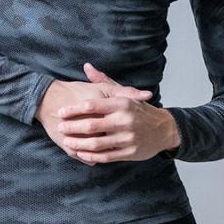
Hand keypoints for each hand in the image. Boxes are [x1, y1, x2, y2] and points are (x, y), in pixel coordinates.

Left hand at [56, 63, 173, 162]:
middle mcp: (125, 120)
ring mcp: (127, 138)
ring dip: (78, 143)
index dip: (74, 109)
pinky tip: (80, 152)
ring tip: (66, 141)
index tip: (61, 111)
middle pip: (91, 125)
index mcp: (122, 103)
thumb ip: (103, 82)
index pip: (92, 105)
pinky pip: (105, 156)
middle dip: (72, 127)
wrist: (163, 129)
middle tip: (60, 126)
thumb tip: (87, 67)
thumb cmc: (138, 110)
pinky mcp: (130, 152)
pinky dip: (90, 155)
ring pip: (96, 143)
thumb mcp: (123, 93)